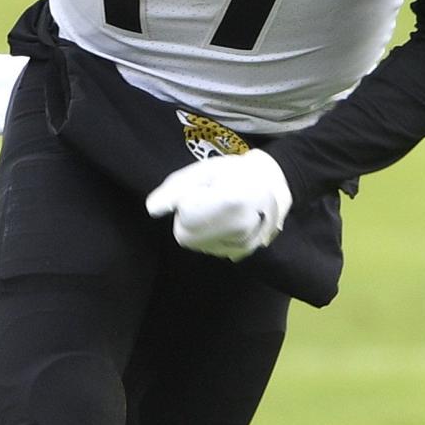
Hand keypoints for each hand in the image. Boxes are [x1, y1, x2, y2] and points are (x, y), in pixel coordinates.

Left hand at [145, 148, 290, 260]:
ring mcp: (241, 246)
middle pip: (185, 234)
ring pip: (195, 243)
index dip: (187, 200)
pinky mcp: (240, 254)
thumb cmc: (236, 172)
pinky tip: (224, 221)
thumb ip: (176, 188)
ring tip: (218, 209)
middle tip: (208, 199)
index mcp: (231, 203)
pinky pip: (208, 247)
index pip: (184, 214)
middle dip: (188, 217)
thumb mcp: (204, 170)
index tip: (203, 190)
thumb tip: (152, 209)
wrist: (273, 186)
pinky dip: (209, 236)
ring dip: (197, 227)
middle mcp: (239, 230)